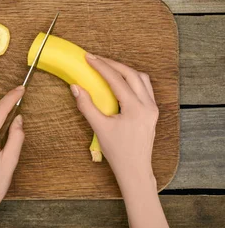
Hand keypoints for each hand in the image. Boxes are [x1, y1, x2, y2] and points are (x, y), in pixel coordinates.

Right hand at [70, 53, 157, 185]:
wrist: (135, 169)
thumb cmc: (117, 152)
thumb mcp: (99, 128)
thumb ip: (86, 105)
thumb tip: (75, 87)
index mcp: (135, 109)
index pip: (116, 80)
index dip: (101, 66)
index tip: (89, 57)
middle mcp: (148, 105)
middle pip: (131, 74)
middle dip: (113, 64)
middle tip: (96, 59)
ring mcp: (152, 108)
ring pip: (141, 78)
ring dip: (124, 70)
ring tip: (108, 67)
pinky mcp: (152, 112)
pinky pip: (145, 87)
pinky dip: (132, 79)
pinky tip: (120, 81)